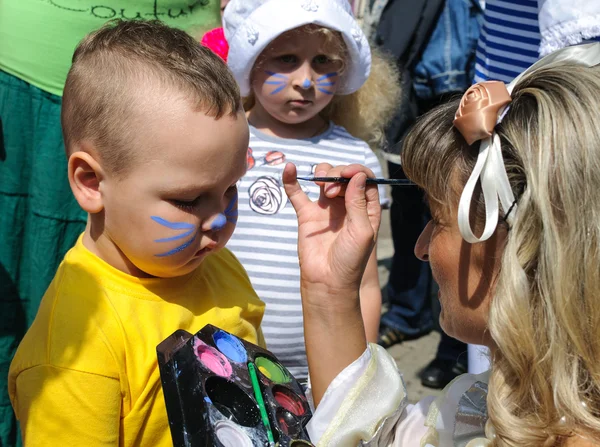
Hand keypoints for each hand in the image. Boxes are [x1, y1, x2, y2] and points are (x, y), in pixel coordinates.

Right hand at [282, 163, 381, 306]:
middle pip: (344, 175)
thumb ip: (359, 202)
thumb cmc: (350, 260)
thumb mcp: (362, 231)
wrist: (327, 281)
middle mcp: (347, 204)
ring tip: (321, 187)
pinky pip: (298, 193)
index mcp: (366, 208)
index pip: (364, 179)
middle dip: (338, 174)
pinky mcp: (307, 214)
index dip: (357, 172)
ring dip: (323, 174)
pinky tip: (289, 168)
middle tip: (332, 191)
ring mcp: (326, 208)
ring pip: (324, 178)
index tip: (348, 174)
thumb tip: (357, 175)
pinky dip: (292, 180)